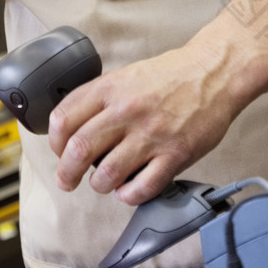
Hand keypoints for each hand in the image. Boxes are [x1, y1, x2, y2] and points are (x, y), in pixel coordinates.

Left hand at [48, 37, 241, 205]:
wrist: (213, 72)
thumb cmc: (171, 75)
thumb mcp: (126, 75)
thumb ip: (100, 98)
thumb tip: (75, 127)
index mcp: (110, 88)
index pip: (64, 119)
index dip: (54, 141)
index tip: (58, 151)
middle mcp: (126, 111)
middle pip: (79, 150)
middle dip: (67, 173)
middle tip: (67, 181)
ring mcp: (151, 134)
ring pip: (107, 174)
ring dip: (100, 185)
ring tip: (103, 184)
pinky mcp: (175, 154)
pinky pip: (142, 187)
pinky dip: (130, 195)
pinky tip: (130, 190)